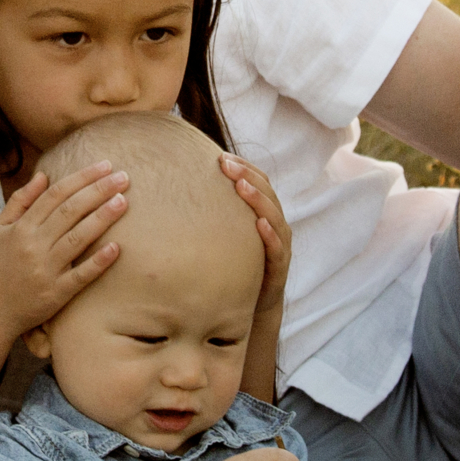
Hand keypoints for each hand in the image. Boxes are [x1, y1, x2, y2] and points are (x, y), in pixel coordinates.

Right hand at [0, 161, 128, 334]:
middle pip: (70, 211)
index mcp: (22, 227)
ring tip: (123, 201)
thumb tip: (43, 176)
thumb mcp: (0, 228)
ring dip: (102, 218)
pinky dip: (98, 262)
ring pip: (77, 238)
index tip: (105, 166)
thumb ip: (20, 201)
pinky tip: (116, 248)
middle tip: (123, 178)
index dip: (82, 178)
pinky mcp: (56, 294)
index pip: (55, 194)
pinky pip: (80, 276)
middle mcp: (33, 245)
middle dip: (98, 191)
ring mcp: (45, 270)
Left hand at [217, 151, 290, 317]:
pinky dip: (270, 235)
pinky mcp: (279, 267)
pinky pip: (277, 248)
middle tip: (226, 164)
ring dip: (258, 199)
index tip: (221, 156)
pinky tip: (260, 224)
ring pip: (273, 216)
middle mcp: (275, 224)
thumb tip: (179, 192)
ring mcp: (280, 245)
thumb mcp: (226, 235)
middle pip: (266, 192)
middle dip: (247, 175)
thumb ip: (214, 214)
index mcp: (264, 212)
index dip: (244, 167)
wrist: (253, 304)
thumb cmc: (235, 263)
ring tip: (241, 186)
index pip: (259, 182)